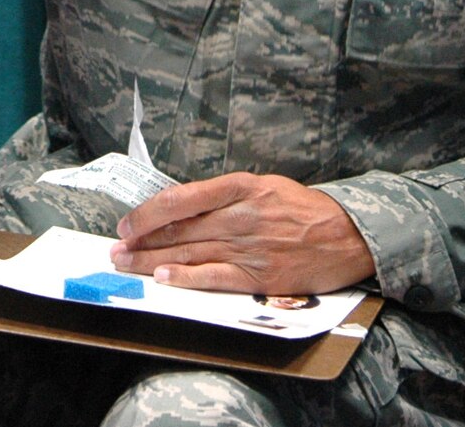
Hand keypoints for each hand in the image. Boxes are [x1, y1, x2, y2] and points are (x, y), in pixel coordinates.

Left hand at [108, 172, 375, 294]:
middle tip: (115, 249)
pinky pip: (216, 277)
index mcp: (241, 187)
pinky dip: (188, 277)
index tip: (127, 222)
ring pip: (190, 252)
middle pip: (179, 228)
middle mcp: (241, 215)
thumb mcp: (264, 186)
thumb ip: (225, 195)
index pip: (181, 198)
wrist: (349, 235)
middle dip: (141, 240)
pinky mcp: (260, 276)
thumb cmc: (303, 209)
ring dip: (152, 260)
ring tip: (126, 264)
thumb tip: (182, 207)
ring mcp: (250, 247)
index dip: (148, 212)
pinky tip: (164, 278)